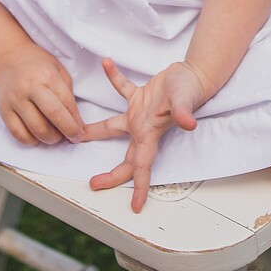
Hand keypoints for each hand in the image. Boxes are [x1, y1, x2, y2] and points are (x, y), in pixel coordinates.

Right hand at [0, 40, 85, 146]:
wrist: (7, 57)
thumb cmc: (36, 64)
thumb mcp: (58, 70)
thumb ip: (67, 93)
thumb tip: (75, 121)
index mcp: (47, 76)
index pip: (67, 104)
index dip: (77, 121)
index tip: (81, 131)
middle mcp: (30, 88)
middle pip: (54, 116)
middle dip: (68, 132)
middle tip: (73, 137)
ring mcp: (15, 100)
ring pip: (36, 129)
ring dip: (50, 139)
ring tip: (55, 136)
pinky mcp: (4, 111)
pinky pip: (19, 134)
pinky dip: (31, 140)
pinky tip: (37, 136)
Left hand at [84, 58, 207, 211]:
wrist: (193, 75)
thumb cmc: (189, 89)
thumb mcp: (184, 100)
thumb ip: (183, 112)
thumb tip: (188, 123)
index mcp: (150, 134)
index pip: (143, 167)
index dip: (140, 187)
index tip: (136, 206)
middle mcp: (142, 129)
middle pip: (126, 160)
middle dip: (111, 175)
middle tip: (93, 184)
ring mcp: (139, 114)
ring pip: (112, 128)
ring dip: (95, 131)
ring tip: (78, 134)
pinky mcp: (139, 97)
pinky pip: (122, 89)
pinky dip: (114, 78)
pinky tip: (107, 64)